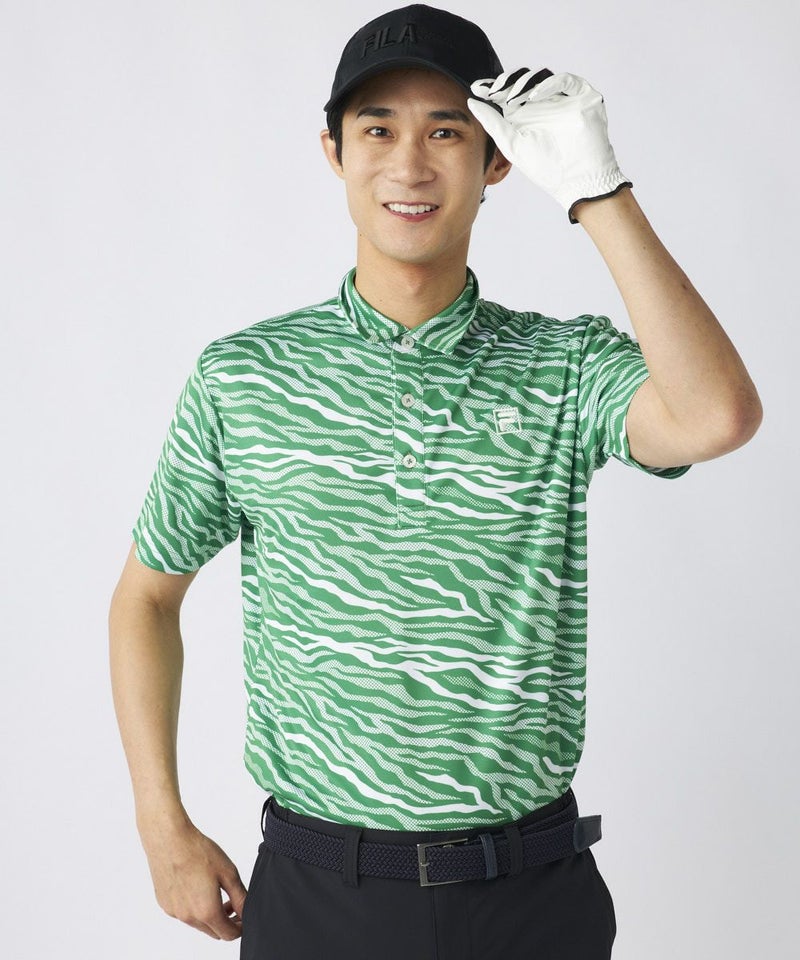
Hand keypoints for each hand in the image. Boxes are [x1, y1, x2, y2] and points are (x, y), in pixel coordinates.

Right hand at [140, 818, 247, 939]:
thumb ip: (240, 897)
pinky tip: (197, 886)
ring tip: (216, 892)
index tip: (244, 918)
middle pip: (213, 932)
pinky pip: (184, 913)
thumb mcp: (228, 872)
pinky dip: (194, 907)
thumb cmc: (197, 851)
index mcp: (206, 911)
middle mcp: (188, 917)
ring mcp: (174, 912)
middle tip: (232, 903)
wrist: (169, 839)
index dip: (240, 927)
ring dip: (209, 914)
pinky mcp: (165, 904)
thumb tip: (246, 912)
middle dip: (226, 922)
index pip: (228, 934)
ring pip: (198, 923)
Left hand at [468, 68, 631, 222]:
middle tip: (494, 91)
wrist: (575, 180)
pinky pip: (564, 81)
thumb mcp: (511, 144)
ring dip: (524, 84)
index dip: (493, 87)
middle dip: (507, 83)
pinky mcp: (582, 95)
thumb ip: (493, 123)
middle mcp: (543, 102)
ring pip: (541, 77)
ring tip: (511, 98)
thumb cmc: (545, 167)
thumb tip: (472, 102)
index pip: (508, 92)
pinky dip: (547, 85)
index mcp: (526, 113)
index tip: (477, 88)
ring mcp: (563, 97)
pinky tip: (532, 97)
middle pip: (523, 80)